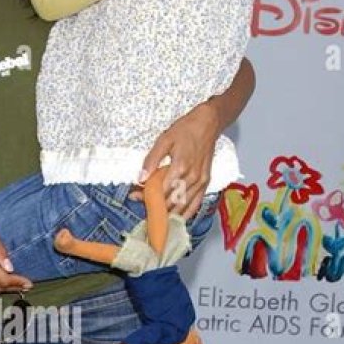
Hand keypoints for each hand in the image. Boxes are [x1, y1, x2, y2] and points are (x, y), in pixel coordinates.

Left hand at [138, 101, 219, 221]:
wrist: (208, 123)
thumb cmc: (185, 129)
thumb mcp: (164, 140)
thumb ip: (151, 160)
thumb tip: (140, 178)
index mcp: (180, 167)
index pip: (160, 190)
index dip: (146, 196)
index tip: (135, 197)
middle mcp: (192, 178)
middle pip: (171, 201)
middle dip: (155, 207)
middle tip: (143, 207)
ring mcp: (200, 182)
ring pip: (183, 205)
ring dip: (169, 214)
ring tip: (156, 218)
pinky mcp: (206, 182)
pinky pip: (196, 204)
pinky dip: (186, 214)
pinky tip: (177, 220)